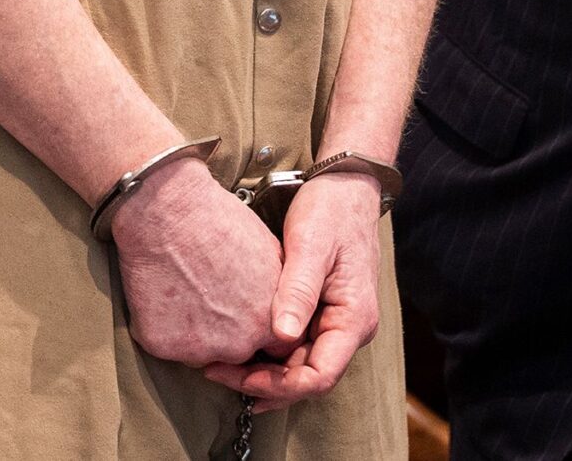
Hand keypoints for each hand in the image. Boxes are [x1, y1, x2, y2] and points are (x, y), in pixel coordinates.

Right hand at [108, 155, 282, 368]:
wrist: (169, 210)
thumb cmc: (219, 222)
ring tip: (185, 288)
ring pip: (198, 350)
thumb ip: (278, 293)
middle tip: (209, 294)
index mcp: (268, 325)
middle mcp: (237, 346)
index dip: (254, 327)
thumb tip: (280, 305)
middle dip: (223, 331)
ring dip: (192, 330)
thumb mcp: (271, 255)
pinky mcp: (161, 345)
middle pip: (233, 352)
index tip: (240, 310)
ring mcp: (198, 349)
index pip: (270, 348)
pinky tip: (163, 292)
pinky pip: (164, 343)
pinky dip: (162, 324)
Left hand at [202, 172, 384, 409]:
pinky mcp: (319, 312)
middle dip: (263, 383)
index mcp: (354, 319)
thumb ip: (298, 290)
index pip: (320, 376)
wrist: (344, 185)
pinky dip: (268, 353)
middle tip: (217, 373)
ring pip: (299, 365)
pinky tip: (239, 349)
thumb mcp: (311, 245)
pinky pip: (295, 344)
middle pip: (307, 377)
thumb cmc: (331, 210)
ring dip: (263, 372)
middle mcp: (348, 329)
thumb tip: (281, 336)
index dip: (279, 385)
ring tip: (220, 367)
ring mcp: (334, 322)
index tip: (239, 376)